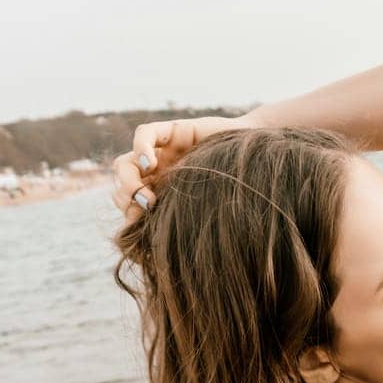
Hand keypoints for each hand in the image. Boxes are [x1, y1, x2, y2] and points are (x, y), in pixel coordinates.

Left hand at [111, 115, 250, 223]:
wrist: (261, 158)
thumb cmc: (239, 189)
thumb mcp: (206, 210)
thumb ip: (180, 224)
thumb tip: (152, 251)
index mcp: (161, 194)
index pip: (128, 203)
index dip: (129, 215)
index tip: (142, 228)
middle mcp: (157, 174)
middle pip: (121, 184)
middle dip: (127, 198)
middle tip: (149, 209)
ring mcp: (162, 153)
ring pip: (125, 162)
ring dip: (129, 181)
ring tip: (148, 196)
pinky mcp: (171, 131)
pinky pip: (144, 134)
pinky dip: (140, 149)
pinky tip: (149, 164)